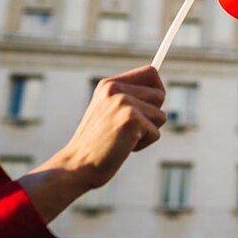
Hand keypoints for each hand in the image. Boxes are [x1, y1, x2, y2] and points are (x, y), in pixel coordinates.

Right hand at [18, 66, 166, 221]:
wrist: (77, 165)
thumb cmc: (96, 143)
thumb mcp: (108, 111)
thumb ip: (129, 98)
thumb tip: (160, 92)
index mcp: (109, 84)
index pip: (150, 72)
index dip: (157, 88)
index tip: (151, 105)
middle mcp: (116, 89)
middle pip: (160, 94)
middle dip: (153, 115)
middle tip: (130, 128)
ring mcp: (123, 103)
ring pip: (160, 116)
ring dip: (147, 132)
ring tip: (124, 138)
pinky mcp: (131, 119)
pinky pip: (156, 133)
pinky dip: (143, 144)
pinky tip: (124, 147)